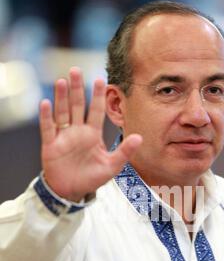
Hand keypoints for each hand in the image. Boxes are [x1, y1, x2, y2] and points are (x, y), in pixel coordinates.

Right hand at [39, 67, 141, 201]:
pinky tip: (46, 103)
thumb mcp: (111, 166)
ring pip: (62, 113)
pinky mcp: (51, 145)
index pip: (96, 111)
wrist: (71, 191)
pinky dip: (47, 117)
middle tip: (76, 70)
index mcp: (93, 134)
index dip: (98, 96)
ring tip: (62, 81)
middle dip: (77, 88)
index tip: (100, 79)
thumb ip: (124, 151)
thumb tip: (140, 137)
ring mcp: (63, 136)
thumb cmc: (91, 178)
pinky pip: (48, 129)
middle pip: (77, 106)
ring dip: (61, 97)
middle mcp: (78, 131)